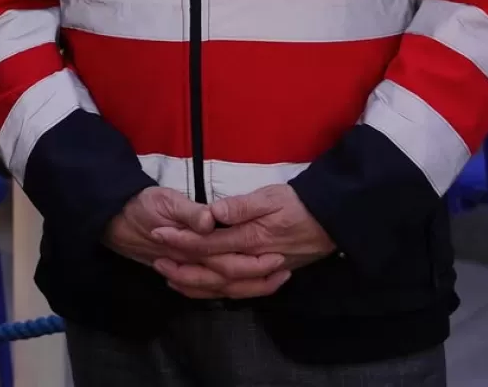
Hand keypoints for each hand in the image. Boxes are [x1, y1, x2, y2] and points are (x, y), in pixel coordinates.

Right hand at [105, 186, 289, 300]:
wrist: (114, 219)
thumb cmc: (142, 207)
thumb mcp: (165, 201)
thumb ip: (190, 212)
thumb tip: (212, 220)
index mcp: (190, 248)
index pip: (227, 263)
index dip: (252, 263)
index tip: (277, 256)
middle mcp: (190, 265)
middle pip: (227, 281)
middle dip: (256, 280)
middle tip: (283, 270)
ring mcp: (185, 270)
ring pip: (218, 289)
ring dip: (245, 287)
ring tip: (271, 280)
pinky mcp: (182, 269)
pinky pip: (205, 289)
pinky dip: (224, 290)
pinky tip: (238, 285)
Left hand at [152, 184, 335, 286]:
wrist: (330, 220)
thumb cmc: (299, 202)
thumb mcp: (271, 196)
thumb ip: (241, 206)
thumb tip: (212, 212)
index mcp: (250, 237)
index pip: (209, 242)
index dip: (182, 239)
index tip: (159, 232)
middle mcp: (251, 260)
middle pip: (210, 268)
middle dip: (182, 265)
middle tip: (156, 259)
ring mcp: (258, 271)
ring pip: (220, 285)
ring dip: (194, 282)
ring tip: (170, 276)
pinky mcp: (263, 275)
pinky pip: (234, 291)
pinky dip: (214, 291)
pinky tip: (201, 288)